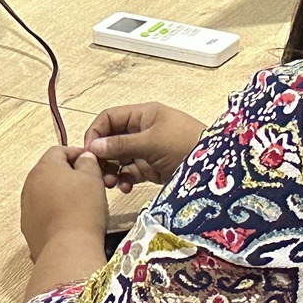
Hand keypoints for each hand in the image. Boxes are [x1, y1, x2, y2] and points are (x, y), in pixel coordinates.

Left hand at [20, 145, 109, 258]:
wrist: (68, 249)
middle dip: (69, 175)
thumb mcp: (92, 178)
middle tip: (89, 184)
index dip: (78, 154)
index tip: (91, 163)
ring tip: (81, 205)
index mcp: (44, 167)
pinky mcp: (28, 228)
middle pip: (50, 172)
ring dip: (61, 194)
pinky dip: (54, 212)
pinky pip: (43, 213)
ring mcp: (26, 208)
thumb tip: (84, 158)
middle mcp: (30, 185)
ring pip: (45, 193)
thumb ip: (88, 161)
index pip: (59, 151)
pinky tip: (70, 221)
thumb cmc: (82, 210)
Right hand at [85, 102, 206, 191]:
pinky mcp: (151, 167)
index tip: (89, 152)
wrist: (213, 165)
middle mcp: (141, 130)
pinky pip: (130, 172)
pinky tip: (124, 187)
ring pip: (118, 158)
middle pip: (111, 140)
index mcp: (142, 115)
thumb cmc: (185, 143)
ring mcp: (146, 149)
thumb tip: (93, 147)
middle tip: (97, 173)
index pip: (109, 118)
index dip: (96, 133)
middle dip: (102, 156)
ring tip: (110, 183)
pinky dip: (124, 179)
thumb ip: (122, 144)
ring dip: (111, 170)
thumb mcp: (152, 141)